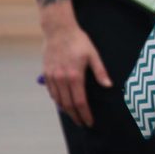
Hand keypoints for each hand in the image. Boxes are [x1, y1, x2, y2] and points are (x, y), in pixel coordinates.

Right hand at [40, 11, 112, 126]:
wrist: (58, 30)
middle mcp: (62, 79)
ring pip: (58, 100)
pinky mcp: (46, 74)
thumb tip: (108, 85)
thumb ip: (100, 71)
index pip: (80, 102)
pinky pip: (51, 92)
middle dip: (76, 116)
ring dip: (66, 110)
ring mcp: (52, 77)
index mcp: (75, 76)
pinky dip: (57, 100)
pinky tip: (63, 103)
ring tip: (74, 115)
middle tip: (82, 123)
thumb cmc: (78, 41)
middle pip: (68, 105)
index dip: (85, 114)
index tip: (89, 122)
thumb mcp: (93, 54)